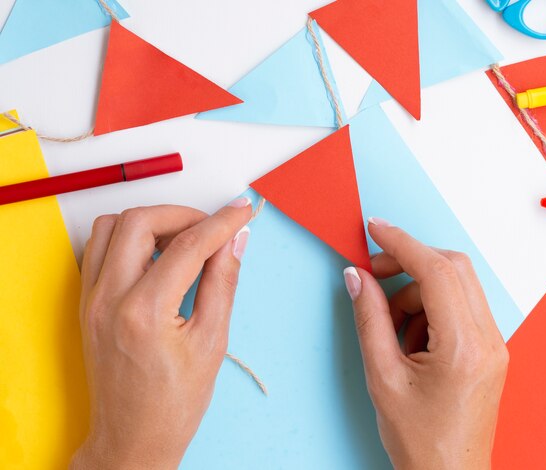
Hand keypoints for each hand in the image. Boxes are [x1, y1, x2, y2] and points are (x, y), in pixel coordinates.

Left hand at [70, 199, 251, 468]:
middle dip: (183, 215)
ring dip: (151, 222)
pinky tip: (154, 255)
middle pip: (140, 221)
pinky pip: (98, 248)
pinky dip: (127, 238)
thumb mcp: (212, 342)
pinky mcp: (86, 303)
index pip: (188, 245)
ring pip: (112, 227)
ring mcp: (91, 300)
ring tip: (183, 240)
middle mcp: (109, 299)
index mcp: (144, 313)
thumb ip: (223, 282)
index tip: (240, 212)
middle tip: (212, 229)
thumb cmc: (173, 403)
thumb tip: (235, 241)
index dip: (221, 222)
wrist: (132, 439)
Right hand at [343, 218, 508, 469]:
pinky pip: (460, 307)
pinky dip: (430, 308)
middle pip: (453, 268)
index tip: (375, 229)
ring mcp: (493, 344)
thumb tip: (357, 278)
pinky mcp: (488, 349)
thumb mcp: (382, 377)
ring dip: (418, 291)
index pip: (435, 271)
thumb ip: (369, 319)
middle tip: (373, 274)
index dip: (401, 244)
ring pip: (456, 285)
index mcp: (463, 347)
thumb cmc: (419, 440)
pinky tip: (411, 338)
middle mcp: (488, 340)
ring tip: (392, 328)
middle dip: (409, 262)